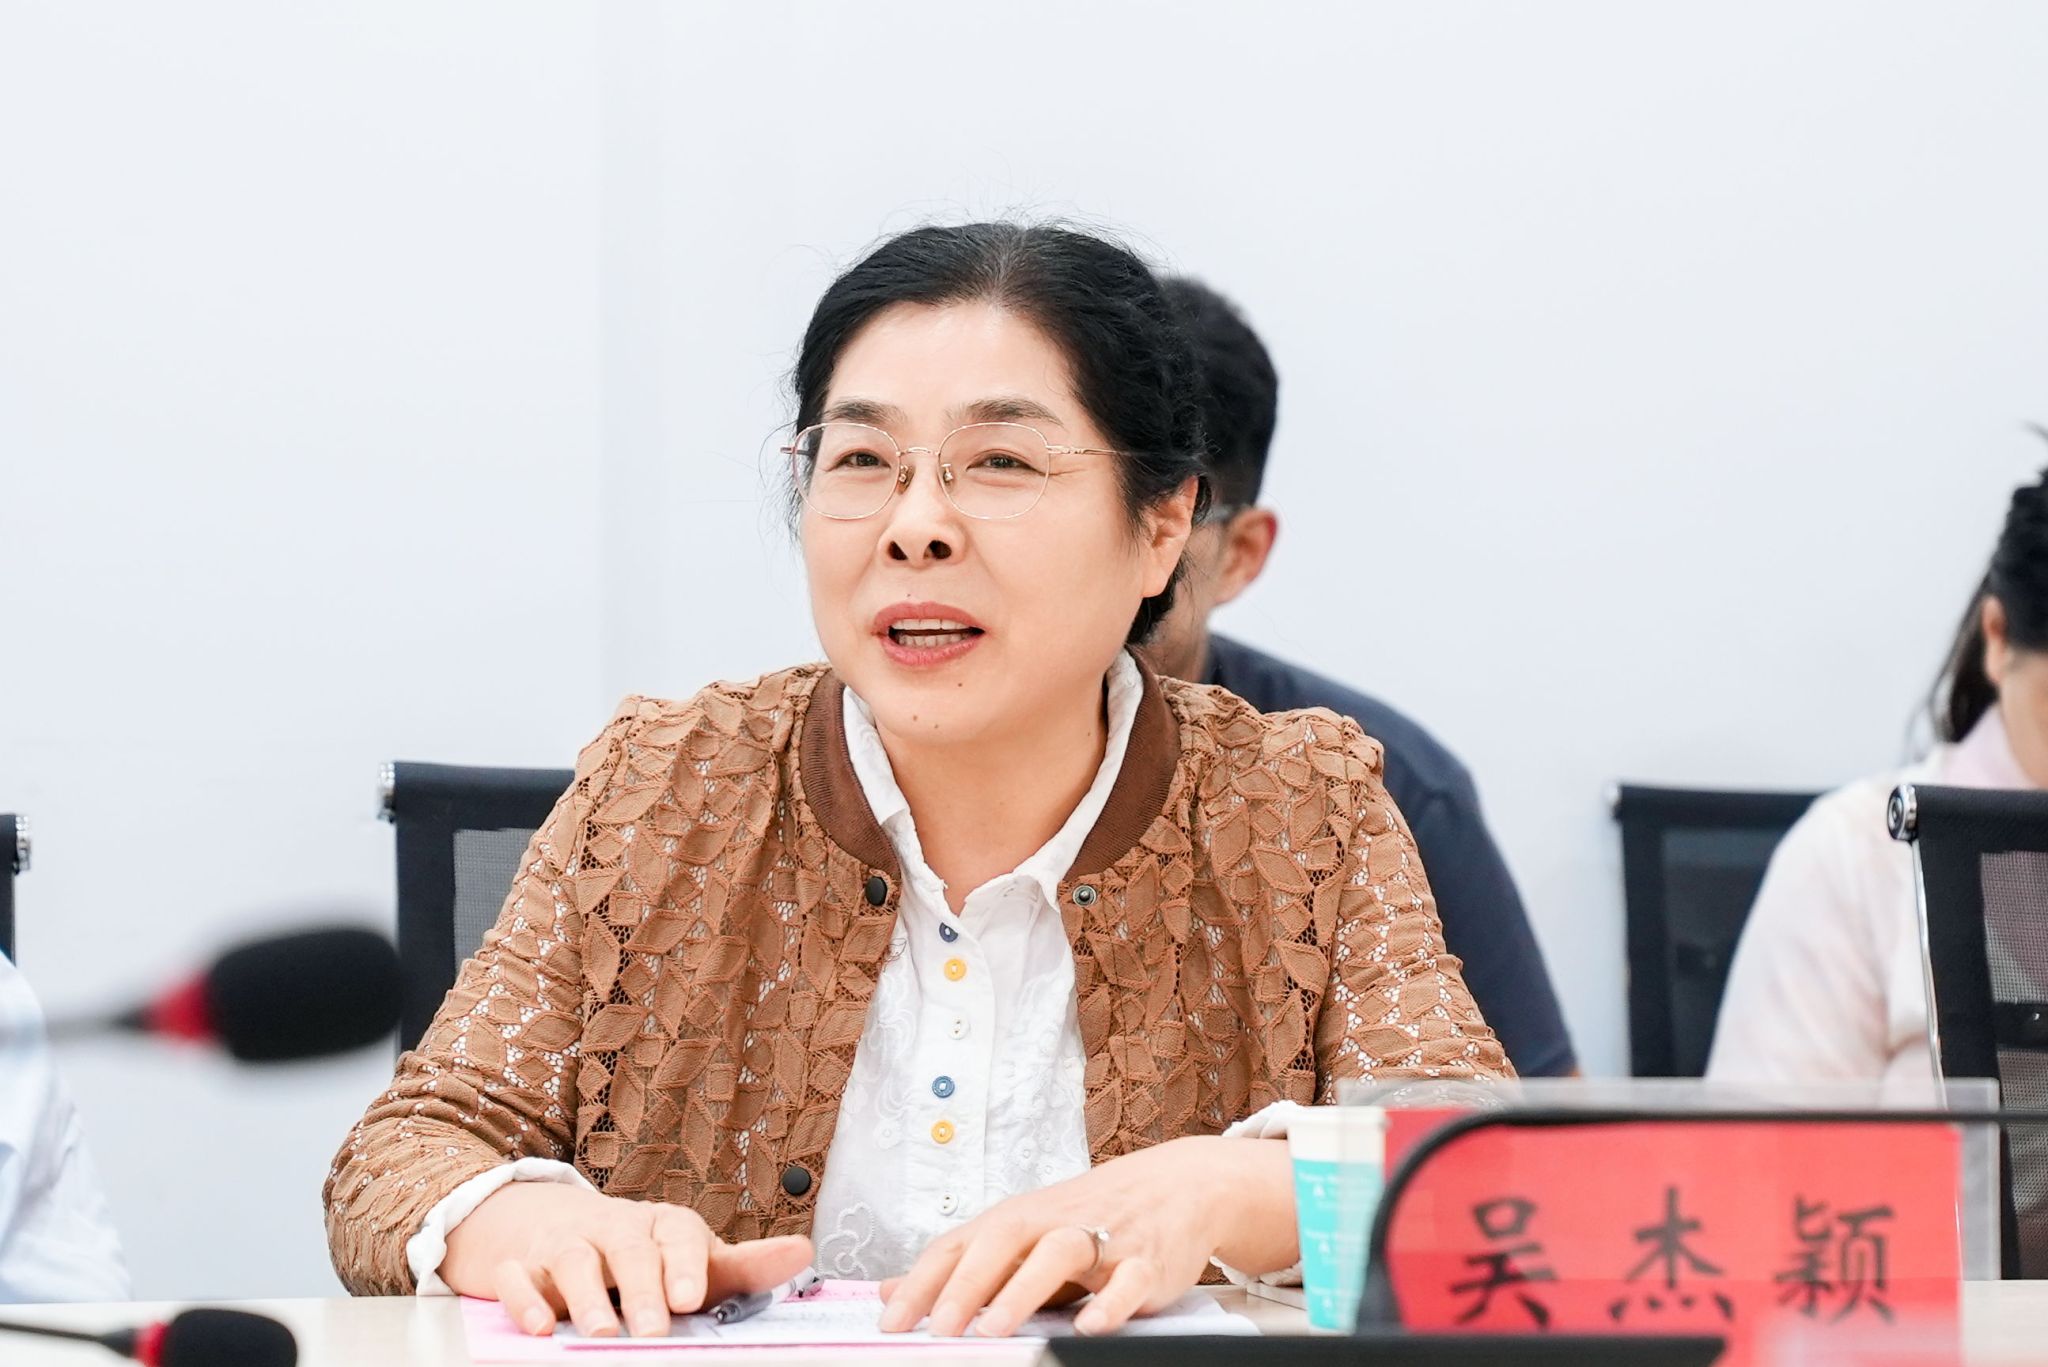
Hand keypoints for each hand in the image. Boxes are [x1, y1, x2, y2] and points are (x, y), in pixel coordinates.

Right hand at [438, 1182, 812, 1338]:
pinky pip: (518, 1277)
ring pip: (573, 1260)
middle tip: (655, 1330)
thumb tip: (803, 1252)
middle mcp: (614, 1230)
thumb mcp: (692, 1258)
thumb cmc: (640, 1254)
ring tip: (602, 1334)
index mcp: (661, 1227)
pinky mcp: (522, 1266)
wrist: (551, 1222)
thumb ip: (743, 1266)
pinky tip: (538, 1327)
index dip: (685, 1262)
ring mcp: (565, 1245)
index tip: (692, 1297)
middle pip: (628, 1248)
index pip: (678, 1232)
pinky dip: (525, 1299)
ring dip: (586, 1296)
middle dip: (642, 1287)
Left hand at [877, 1136, 1294, 1337]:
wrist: (1178, 1185)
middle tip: (936, 1330)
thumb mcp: (1021, 1235)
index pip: (959, 1245)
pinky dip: (1109, 1304)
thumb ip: (959, 1266)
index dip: (923, 1282)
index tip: (890, 1323)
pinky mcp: (1147, 1260)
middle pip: (1002, 1242)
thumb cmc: (1089, 1217)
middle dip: (965, 1285)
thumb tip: (888, 1292)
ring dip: (1022, 1291)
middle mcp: (1054, 1222)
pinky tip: (1089, 1329)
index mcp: (1017, 1219)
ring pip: (1058, 1254)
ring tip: (992, 1330)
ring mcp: (1102, 1239)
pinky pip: (1127, 1281)